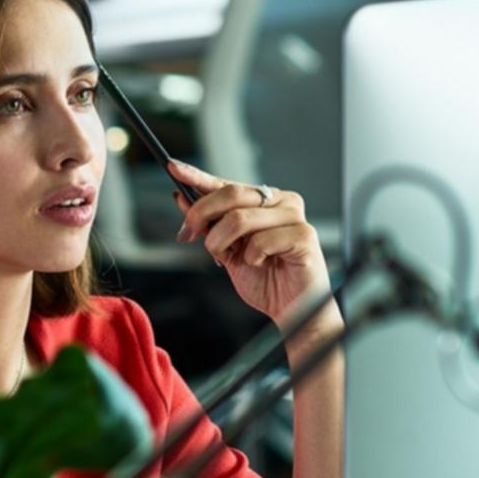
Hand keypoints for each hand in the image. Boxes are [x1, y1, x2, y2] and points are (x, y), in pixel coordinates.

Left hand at [169, 161, 330, 326]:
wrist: (291, 309)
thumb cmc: (265, 279)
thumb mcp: (226, 249)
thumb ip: (209, 224)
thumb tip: (182, 198)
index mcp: (264, 200)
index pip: (227, 183)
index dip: (199, 176)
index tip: (174, 168)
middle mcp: (281, 202)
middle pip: (231, 194)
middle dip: (202, 215)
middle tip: (189, 234)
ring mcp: (295, 217)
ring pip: (239, 218)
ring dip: (222, 243)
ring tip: (232, 258)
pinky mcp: (304, 236)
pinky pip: (261, 241)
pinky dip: (251, 258)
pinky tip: (263, 264)